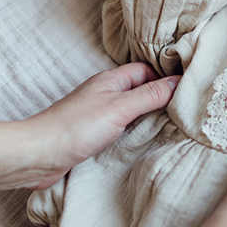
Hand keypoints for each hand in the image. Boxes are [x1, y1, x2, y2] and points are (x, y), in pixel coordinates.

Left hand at [23, 63, 179, 188]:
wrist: (38, 155)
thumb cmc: (75, 128)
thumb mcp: (120, 108)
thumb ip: (150, 95)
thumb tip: (179, 83)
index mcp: (111, 80)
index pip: (147, 71)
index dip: (166, 78)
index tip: (188, 90)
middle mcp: (105, 93)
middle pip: (141, 89)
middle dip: (161, 97)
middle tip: (185, 110)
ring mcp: (99, 113)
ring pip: (132, 109)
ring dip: (149, 117)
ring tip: (171, 126)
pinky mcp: (94, 134)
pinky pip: (123, 127)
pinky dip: (136, 131)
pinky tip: (145, 141)